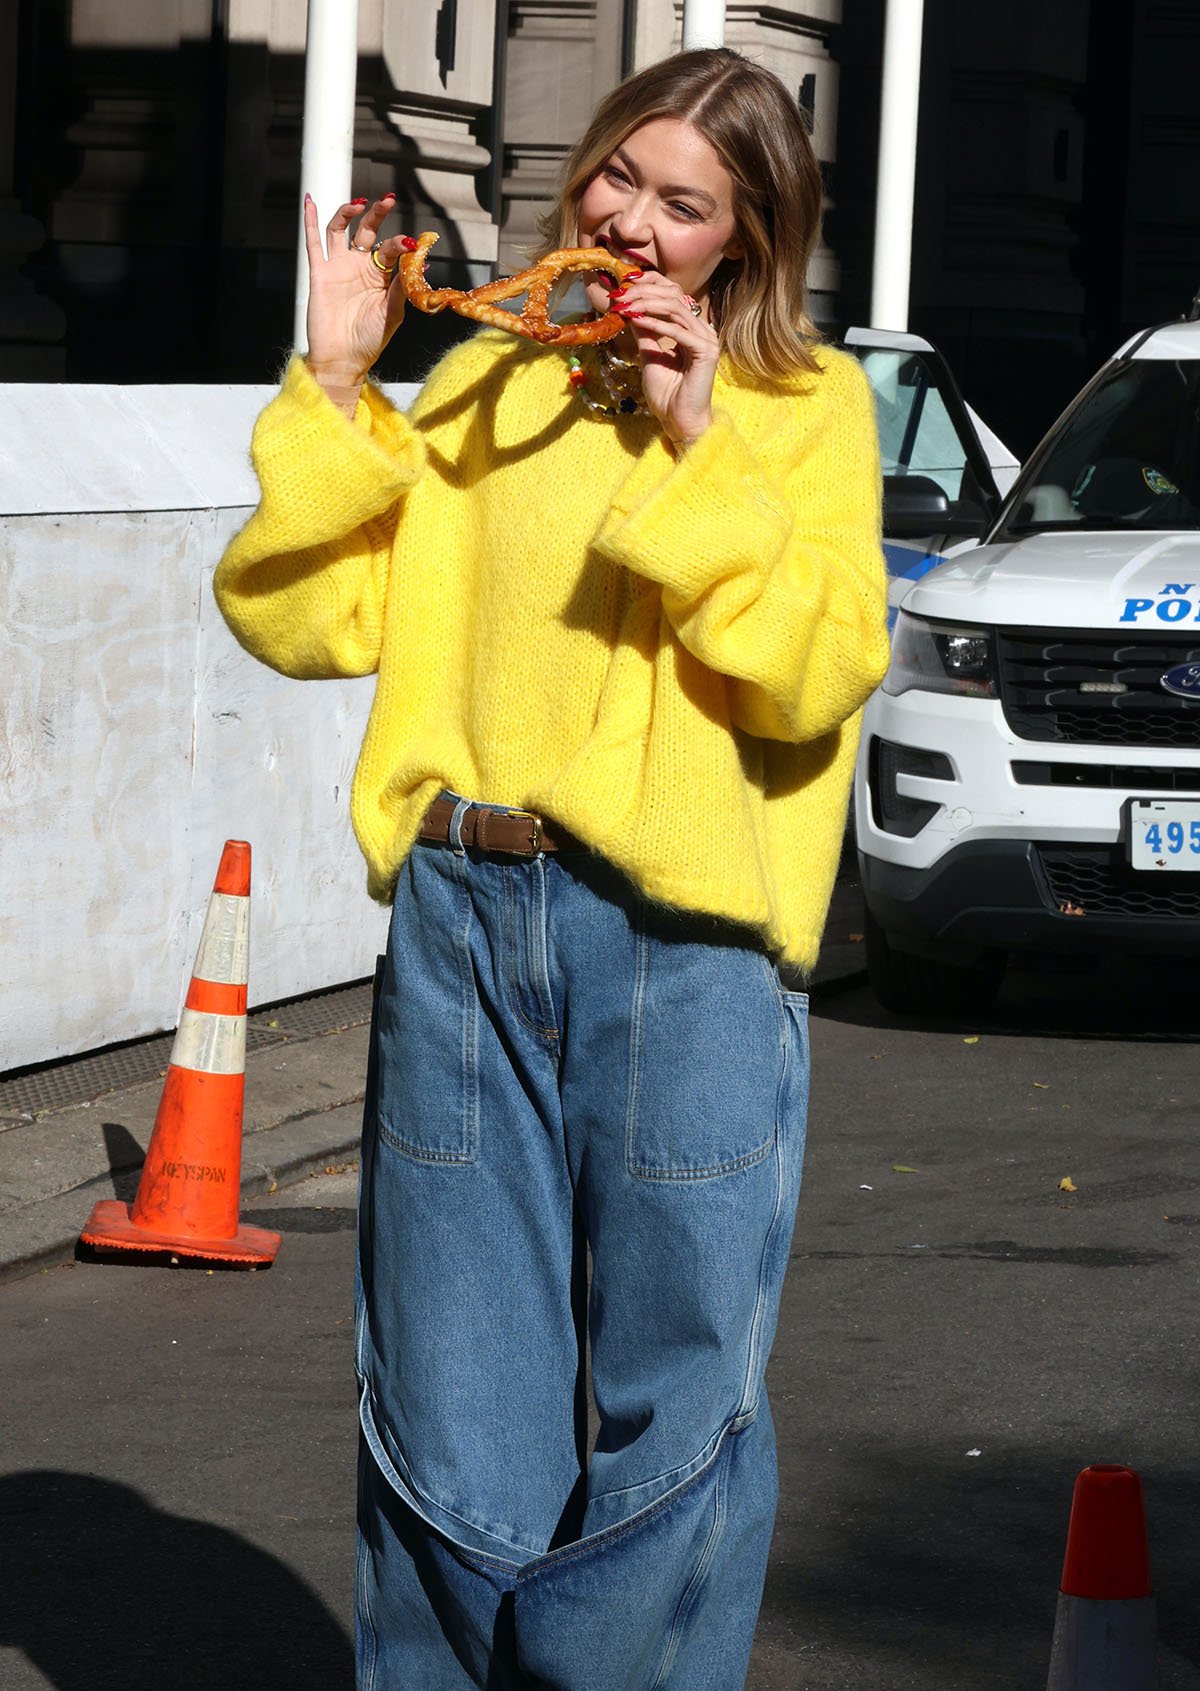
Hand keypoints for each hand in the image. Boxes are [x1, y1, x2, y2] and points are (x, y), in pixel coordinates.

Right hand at [302, 193, 408, 391]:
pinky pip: (313, 243)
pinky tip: (311, 201)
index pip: (389, 250)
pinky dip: (311, 221)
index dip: (399, 244)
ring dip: (348, 213)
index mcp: (380, 277)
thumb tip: (415, 264)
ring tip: (360, 203)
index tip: (410, 242)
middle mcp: (359, 268)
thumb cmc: (369, 341)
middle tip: (387, 200)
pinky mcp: (320, 273)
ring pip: (340, 230)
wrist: (342, 360)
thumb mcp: (392, 314)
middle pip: (367, 231)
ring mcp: (338, 268)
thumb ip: (400, 289)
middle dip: (377, 215)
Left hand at [610, 273, 719, 450]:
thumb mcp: (650, 355)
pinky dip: (656, 324)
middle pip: (674, 297)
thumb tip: (630, 310)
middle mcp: (703, 330)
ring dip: (647, 305)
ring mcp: (707, 339)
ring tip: (626, 306)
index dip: (649, 286)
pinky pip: (678, 331)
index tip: (623, 289)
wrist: (679, 421)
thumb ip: (645, 333)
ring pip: (676, 309)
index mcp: (692, 329)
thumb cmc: (667, 395)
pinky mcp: (706, 352)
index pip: (673, 295)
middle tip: (620, 295)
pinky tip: (637, 320)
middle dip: (644, 293)